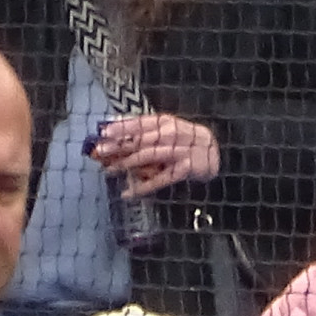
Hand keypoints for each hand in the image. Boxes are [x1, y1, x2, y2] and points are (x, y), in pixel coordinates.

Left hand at [91, 112, 220, 195]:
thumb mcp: (166, 130)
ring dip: (127, 163)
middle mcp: (171, 134)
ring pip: (148, 156)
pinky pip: (161, 179)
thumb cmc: (185, 142)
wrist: (215, 153)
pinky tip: (129, 193)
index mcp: (165, 122)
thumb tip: (114, 130)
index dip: (121, 127)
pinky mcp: (184, 170)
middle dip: (119, 145)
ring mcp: (179, 152)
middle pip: (141, 139)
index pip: (139, 123)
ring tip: (110, 169)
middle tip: (101, 151)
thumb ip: (144, 131)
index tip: (103, 132)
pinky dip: (144, 187)